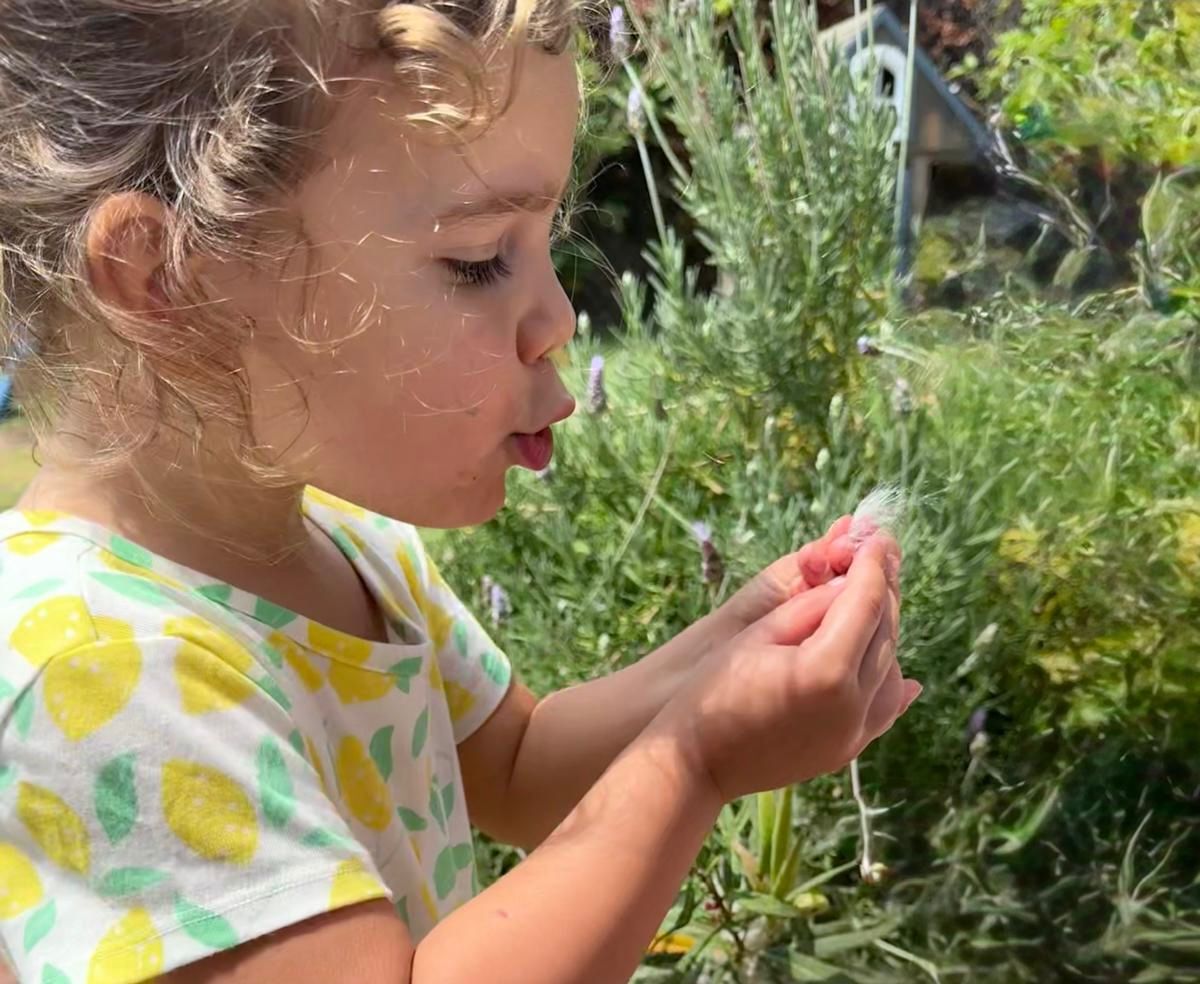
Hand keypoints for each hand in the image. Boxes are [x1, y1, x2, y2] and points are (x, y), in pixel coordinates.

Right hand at [653, 534, 919, 803]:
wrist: (696, 762)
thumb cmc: (714, 689)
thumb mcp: (758, 633)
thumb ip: (811, 607)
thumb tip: (850, 584)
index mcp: (826, 669)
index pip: (865, 602)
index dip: (872, 565)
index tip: (876, 538)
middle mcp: (852, 705)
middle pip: (885, 634)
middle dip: (883, 592)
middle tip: (880, 559)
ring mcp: (853, 733)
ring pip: (891, 669)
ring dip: (885, 633)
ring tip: (873, 603)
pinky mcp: (847, 750)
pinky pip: (885, 710)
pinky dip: (893, 683)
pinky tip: (906, 674)